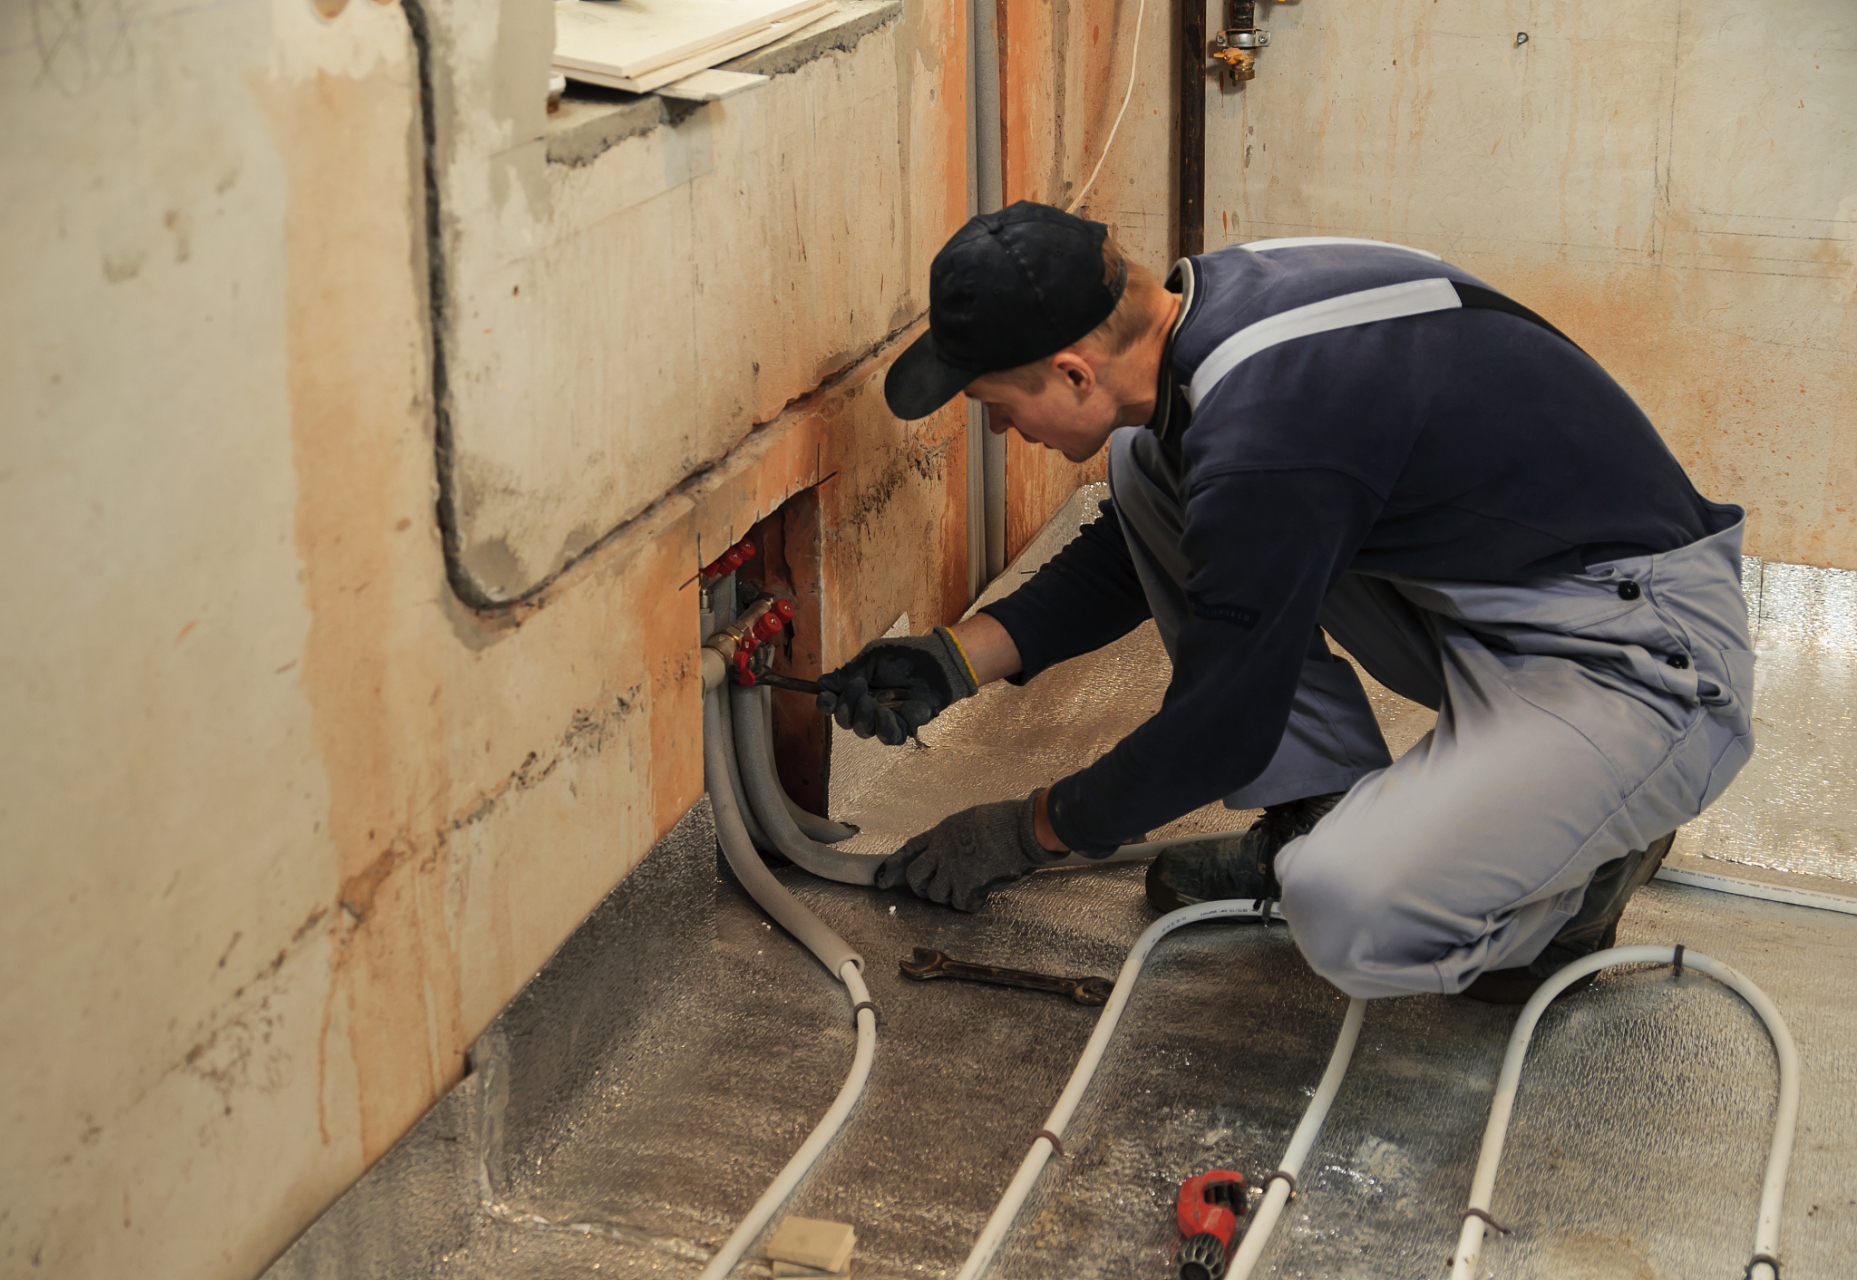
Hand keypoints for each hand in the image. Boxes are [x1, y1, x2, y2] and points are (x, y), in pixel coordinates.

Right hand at [816, 626, 980, 745]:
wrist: (937, 660)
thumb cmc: (904, 655)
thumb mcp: (871, 658)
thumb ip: (847, 673)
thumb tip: (821, 684)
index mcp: (857, 691)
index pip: (833, 705)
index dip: (826, 704)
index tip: (826, 697)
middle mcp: (868, 707)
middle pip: (845, 721)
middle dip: (846, 706)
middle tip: (859, 686)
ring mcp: (886, 719)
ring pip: (863, 731)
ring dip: (863, 716)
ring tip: (873, 700)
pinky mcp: (904, 727)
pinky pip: (888, 737)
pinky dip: (883, 728)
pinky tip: (885, 714)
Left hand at [874, 792, 1055, 911]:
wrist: (1022, 829)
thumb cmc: (1004, 821)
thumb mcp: (970, 820)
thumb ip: (955, 837)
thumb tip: (951, 853)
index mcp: (943, 832)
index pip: (910, 849)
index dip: (895, 864)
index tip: (883, 877)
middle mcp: (942, 850)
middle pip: (915, 875)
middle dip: (920, 887)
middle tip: (932, 889)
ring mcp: (954, 868)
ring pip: (934, 894)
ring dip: (947, 896)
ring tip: (964, 888)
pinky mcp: (969, 884)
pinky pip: (959, 903)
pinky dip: (969, 903)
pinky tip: (980, 894)